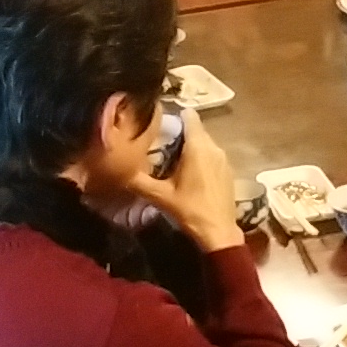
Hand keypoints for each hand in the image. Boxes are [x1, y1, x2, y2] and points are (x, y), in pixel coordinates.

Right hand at [127, 109, 243, 251]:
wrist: (218, 231)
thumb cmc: (189, 210)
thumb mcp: (160, 196)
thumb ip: (138, 181)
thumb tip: (118, 170)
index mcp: (198, 147)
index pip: (190, 116)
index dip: (176, 115)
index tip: (161, 122)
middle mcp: (214, 147)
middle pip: (196, 129)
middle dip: (180, 133)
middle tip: (160, 143)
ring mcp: (224, 158)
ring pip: (205, 142)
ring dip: (190, 146)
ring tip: (171, 158)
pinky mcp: (228, 170)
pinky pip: (212, 154)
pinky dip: (200, 157)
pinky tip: (188, 172)